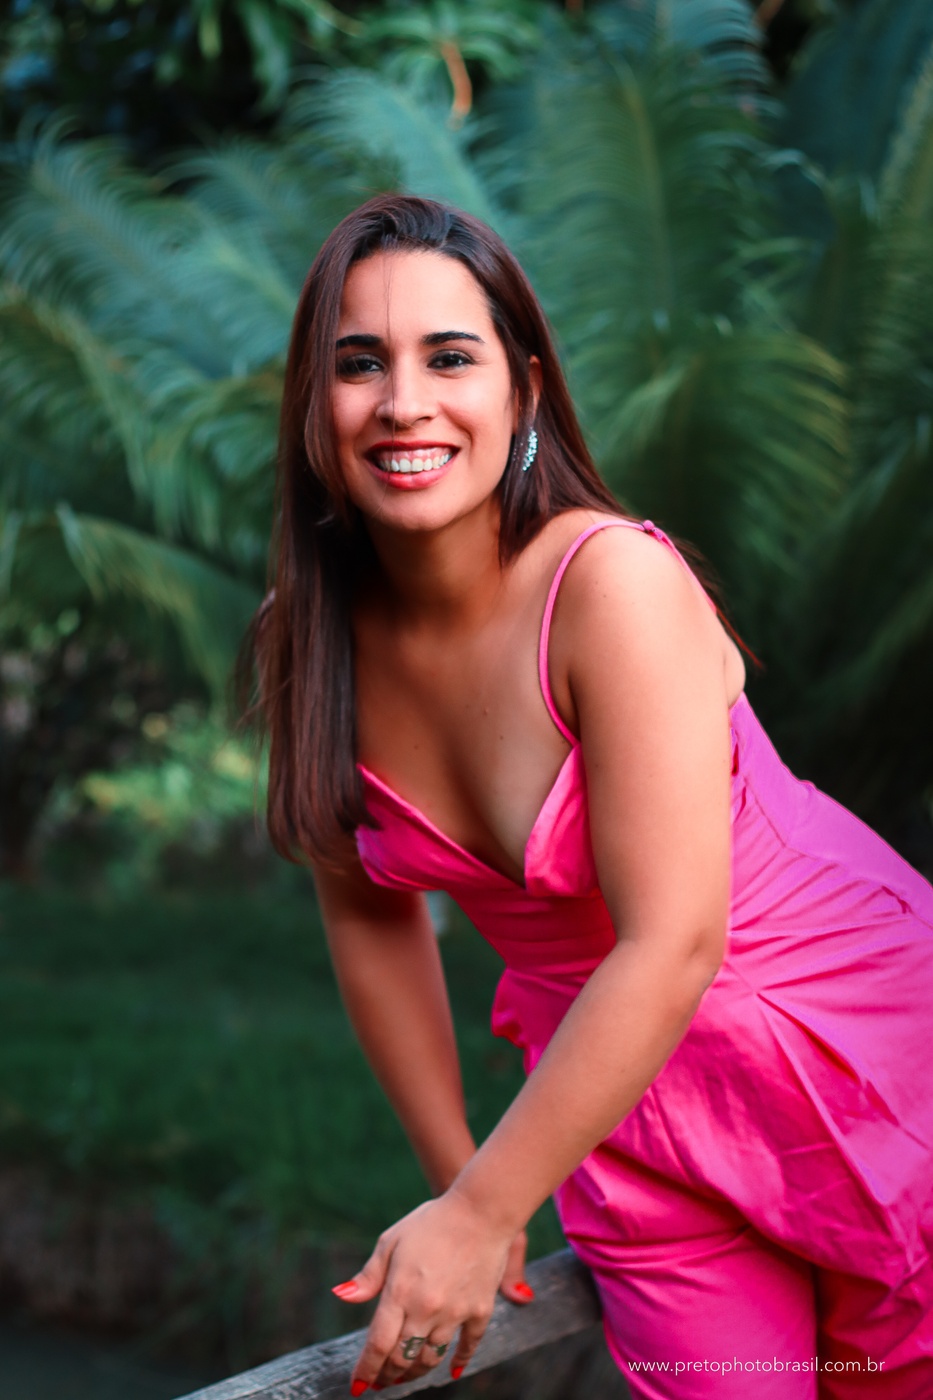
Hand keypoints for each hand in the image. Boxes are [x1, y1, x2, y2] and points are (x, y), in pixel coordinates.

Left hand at [332, 1195, 533, 1391]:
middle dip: (388, 1376)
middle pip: (402, 1359)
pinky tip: (451, 1371)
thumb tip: (340, 1296)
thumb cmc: (431, 1222)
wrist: (481, 1211)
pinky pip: (468, 1346)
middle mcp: (426, 1309)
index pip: (378, 1345)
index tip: (358, 1386)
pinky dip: (458, 1362)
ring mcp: (455, 1312)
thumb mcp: (391, 1241)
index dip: (366, 1370)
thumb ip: (368, 1276)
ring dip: (415, 1372)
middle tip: (381, 1381)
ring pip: (431, 1358)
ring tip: (406, 1374)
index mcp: (399, 1292)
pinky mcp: (479, 1311)